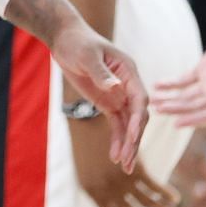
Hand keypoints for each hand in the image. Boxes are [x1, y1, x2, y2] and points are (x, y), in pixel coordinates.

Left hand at [48, 23, 147, 171]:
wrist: (65, 39)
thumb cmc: (77, 43)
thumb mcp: (87, 56)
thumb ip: (100, 73)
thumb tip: (114, 87)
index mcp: (128, 71)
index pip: (140, 99)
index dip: (138, 119)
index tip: (132, 136)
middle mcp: (128, 85)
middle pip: (137, 117)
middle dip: (134, 139)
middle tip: (127, 160)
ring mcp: (119, 95)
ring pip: (128, 124)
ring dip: (128, 144)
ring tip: (125, 167)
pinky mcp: (108, 102)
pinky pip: (116, 124)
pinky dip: (117, 139)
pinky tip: (115, 157)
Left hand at [68, 110, 178, 206]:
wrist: (85, 116)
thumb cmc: (85, 139)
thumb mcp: (87, 167)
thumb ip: (100, 183)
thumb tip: (114, 195)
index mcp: (92, 192)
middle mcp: (106, 190)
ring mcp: (120, 180)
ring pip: (146, 203)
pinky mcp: (133, 167)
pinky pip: (154, 186)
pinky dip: (166, 193)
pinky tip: (175, 197)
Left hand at [152, 18, 205, 126]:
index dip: (194, 120)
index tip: (177, 123)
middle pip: (194, 106)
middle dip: (176, 109)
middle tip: (156, 110)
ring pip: (187, 95)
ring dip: (170, 99)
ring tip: (153, 101)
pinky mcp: (205, 68)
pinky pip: (185, 79)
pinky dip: (172, 83)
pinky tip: (159, 85)